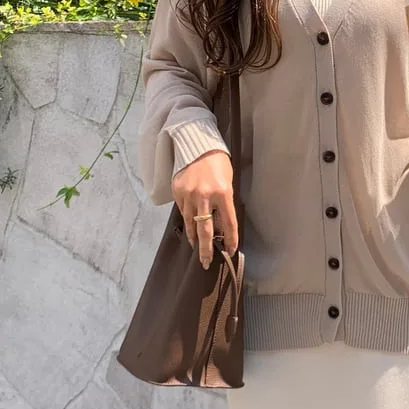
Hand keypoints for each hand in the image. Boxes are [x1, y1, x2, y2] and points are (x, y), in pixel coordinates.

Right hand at [171, 149, 238, 266]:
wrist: (197, 145)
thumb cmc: (218, 164)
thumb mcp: (228, 183)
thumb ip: (224, 204)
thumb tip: (220, 226)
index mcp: (223, 193)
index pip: (229, 223)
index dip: (231, 239)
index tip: (231, 250)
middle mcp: (205, 196)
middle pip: (206, 230)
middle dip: (206, 249)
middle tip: (206, 262)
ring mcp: (189, 194)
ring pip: (191, 223)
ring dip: (193, 237)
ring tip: (196, 247)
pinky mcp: (178, 192)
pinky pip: (183, 211)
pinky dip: (187, 219)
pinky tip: (189, 226)